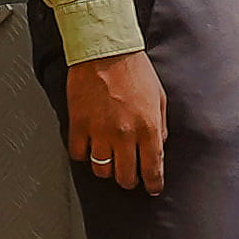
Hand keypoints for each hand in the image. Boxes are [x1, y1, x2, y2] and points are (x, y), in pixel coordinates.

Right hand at [63, 51, 169, 195]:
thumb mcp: (159, 98)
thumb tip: (158, 148)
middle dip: (129, 180)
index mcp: (148, 127)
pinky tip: (90, 147)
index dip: (153, 184)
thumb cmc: (133, 69)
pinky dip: (84, 155)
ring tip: (110, 160)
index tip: (152, 188)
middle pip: (125, 176)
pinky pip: (79, 154)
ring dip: (107, 169)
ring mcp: (99, 131)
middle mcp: (124, 134)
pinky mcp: (79, 125)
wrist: (105, 50)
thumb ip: (160, 126)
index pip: (152, 169)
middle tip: (130, 175)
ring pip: (101, 170)